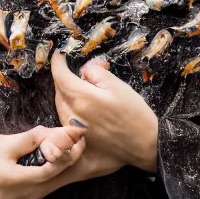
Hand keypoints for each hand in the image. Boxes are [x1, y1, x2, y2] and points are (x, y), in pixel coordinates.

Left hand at [51, 52, 158, 173]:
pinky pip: (65, 119)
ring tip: (86, 89)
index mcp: (81, 98)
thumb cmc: (134, 113)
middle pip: (59, 91)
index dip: (57, 62)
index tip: (59, 53)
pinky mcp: (76, 141)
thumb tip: (84, 68)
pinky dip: (70, 108)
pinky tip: (85, 106)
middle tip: (82, 71)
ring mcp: (72, 131)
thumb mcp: (118, 85)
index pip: (60, 76)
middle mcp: (71, 115)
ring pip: (61, 105)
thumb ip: (97, 73)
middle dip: (65, 77)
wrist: (143, 144)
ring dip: (68, 93)